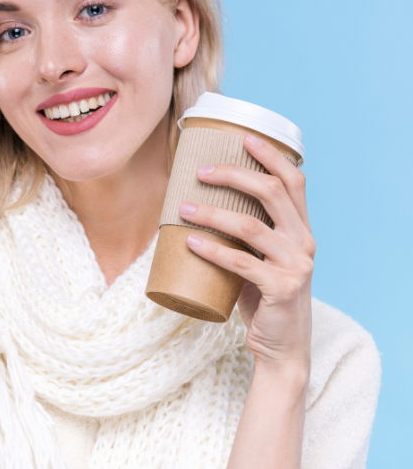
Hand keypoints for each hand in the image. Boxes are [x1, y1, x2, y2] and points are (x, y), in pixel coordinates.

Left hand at [178, 134, 313, 372]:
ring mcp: (296, 266)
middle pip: (272, 193)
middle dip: (234, 175)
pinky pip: (241, 262)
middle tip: (200, 171)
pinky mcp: (282, 289)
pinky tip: (189, 242)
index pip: (293, 182)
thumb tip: (196, 202)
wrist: (281, 347)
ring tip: (182, 208)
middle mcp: (304, 243)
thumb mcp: (260, 259)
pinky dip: (212, 250)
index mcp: (301, 230)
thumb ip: (246, 234)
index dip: (271, 156)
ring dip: (212, 212)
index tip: (243, 137)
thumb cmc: (262, 297)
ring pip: (251, 226)